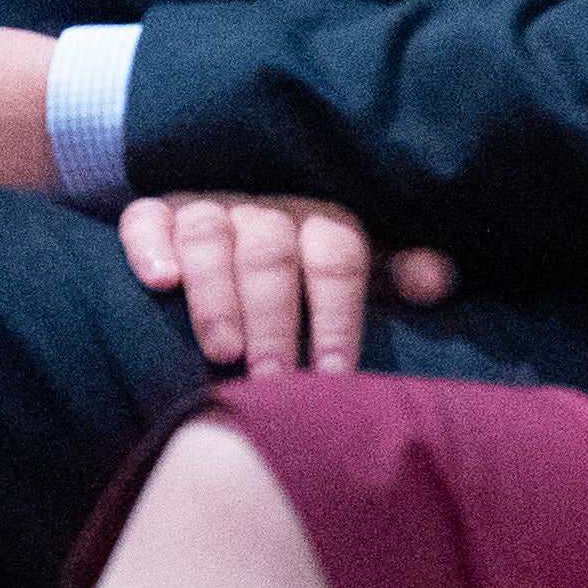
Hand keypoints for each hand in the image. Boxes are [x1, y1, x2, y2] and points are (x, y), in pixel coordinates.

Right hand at [119, 192, 460, 377]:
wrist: (236, 231)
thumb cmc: (306, 275)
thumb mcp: (357, 276)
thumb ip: (393, 277)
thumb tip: (439, 278)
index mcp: (322, 223)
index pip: (337, 259)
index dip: (337, 317)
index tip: (334, 378)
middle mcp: (268, 210)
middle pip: (272, 253)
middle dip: (273, 319)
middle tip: (271, 379)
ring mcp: (211, 209)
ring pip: (211, 234)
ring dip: (216, 291)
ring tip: (221, 349)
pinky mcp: (158, 214)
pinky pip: (147, 218)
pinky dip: (151, 244)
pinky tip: (158, 281)